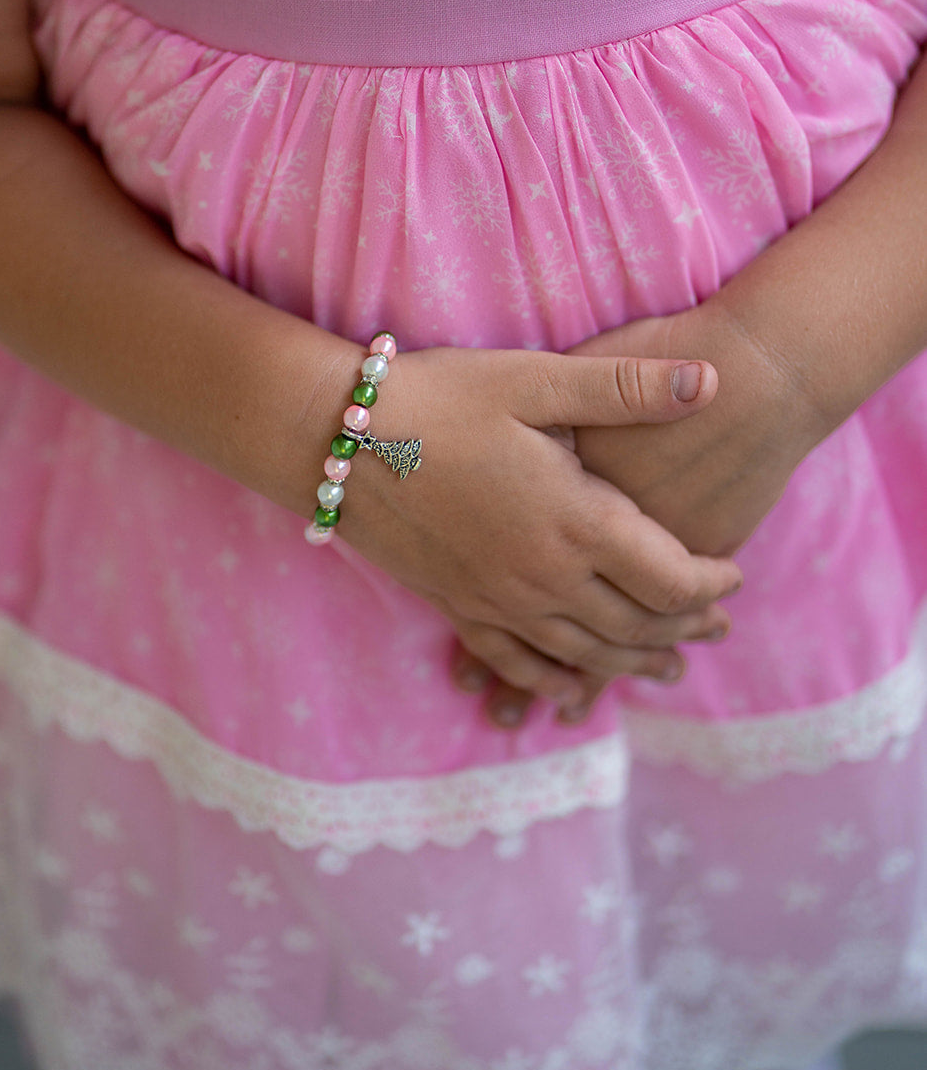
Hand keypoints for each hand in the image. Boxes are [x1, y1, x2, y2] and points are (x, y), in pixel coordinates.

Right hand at [448, 297, 823, 724]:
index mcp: (575, 521)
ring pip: (585, 652)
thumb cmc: (438, 398)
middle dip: (685, 628)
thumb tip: (713, 382)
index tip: (734, 576)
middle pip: (635, 625)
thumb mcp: (535, 379)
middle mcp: (543, 577)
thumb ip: (625, 387)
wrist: (336, 439)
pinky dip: (555, 680)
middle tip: (718, 627)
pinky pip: (519, 661)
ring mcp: (497, 600)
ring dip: (634, 662)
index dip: (712, 585)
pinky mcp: (458, 606)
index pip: (671, 579)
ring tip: (669, 666)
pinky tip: (571, 691)